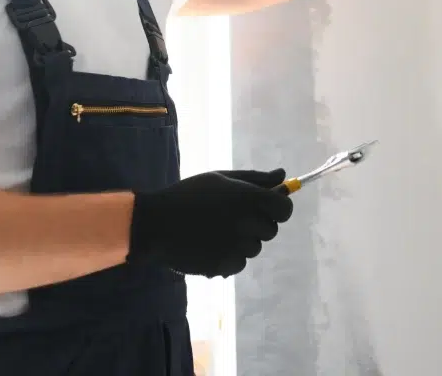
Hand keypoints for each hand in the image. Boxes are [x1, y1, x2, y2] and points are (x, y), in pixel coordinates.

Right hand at [126, 168, 292, 277]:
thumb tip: (284, 176)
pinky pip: (240, 262)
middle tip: (234, 216)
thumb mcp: (222, 178)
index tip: (267, 206)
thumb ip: (256, 179)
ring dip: (244, 240)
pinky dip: (231, 256)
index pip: (284, 209)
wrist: (157, 224)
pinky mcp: (225, 266)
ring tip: (218, 230)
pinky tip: (211, 244)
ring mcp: (237, 247)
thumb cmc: (190, 194)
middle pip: (271, 229)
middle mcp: (247, 223)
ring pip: (255, 247)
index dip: (278, 207)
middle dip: (259, 223)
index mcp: (248, 198)